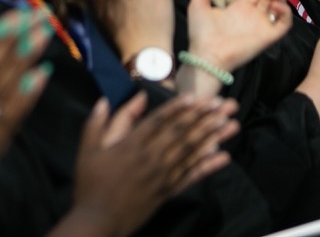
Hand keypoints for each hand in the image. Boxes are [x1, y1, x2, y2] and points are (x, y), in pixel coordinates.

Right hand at [57, 95, 239, 236]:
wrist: (99, 222)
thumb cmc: (91, 184)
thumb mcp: (88, 149)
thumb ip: (98, 122)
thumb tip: (105, 99)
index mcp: (131, 145)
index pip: (158, 121)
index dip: (177, 108)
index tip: (196, 97)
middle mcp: (151, 158)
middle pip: (182, 133)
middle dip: (205, 117)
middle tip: (225, 104)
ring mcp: (162, 176)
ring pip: (191, 152)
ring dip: (213, 136)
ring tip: (231, 124)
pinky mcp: (168, 192)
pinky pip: (191, 176)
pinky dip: (208, 166)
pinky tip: (224, 156)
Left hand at [182, 0, 289, 96]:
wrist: (206, 55)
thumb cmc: (201, 33)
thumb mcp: (199, 4)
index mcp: (240, 7)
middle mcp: (253, 15)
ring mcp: (262, 25)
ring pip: (280, 6)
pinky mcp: (268, 37)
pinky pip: (284, 24)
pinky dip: (285, 13)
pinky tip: (274, 5)